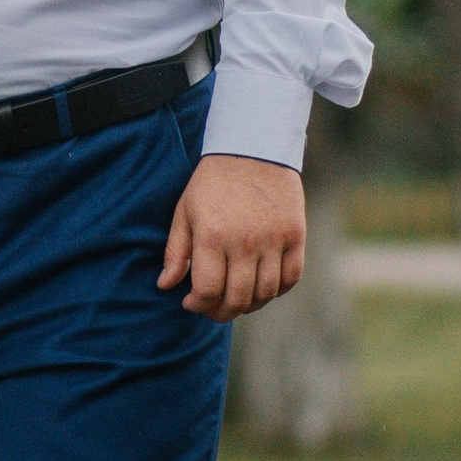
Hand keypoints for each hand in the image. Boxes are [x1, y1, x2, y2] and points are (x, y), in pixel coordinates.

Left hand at [159, 155, 304, 319]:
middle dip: (222, 312)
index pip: (208, 290)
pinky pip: (291, 278)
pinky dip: (277, 290)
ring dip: (250, 305)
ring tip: (236, 299)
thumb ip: (176, 251)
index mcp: (213, 236)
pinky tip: (262, 286)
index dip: (198, 305)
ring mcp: (274, 240)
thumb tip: (165, 285)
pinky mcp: (295, 236)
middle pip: (238, 298)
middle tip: (213, 309)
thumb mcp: (185, 211)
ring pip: (266, 293)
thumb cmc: (213, 182)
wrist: (253, 148)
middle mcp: (245, 242)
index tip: (191, 302)